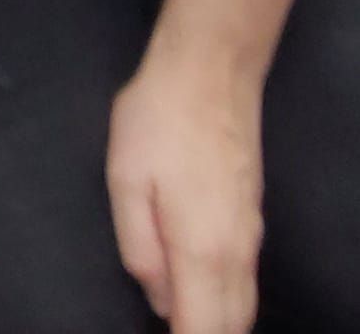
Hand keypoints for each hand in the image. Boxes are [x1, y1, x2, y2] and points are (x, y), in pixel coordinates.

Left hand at [107, 50, 263, 333]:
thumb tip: (156, 297)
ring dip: (215, 321)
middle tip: (162, 325)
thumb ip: (139, 248)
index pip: (202, 330)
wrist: (210, 70)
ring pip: (243, 307)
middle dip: (200, 333)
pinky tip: (197, 286)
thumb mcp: (126, 180)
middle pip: (230, 326)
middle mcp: (237, 253)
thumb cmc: (158, 120)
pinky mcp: (253, 217)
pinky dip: (226, 299)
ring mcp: (251, 235)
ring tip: (177, 311)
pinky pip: (246, 281)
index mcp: (202, 251)